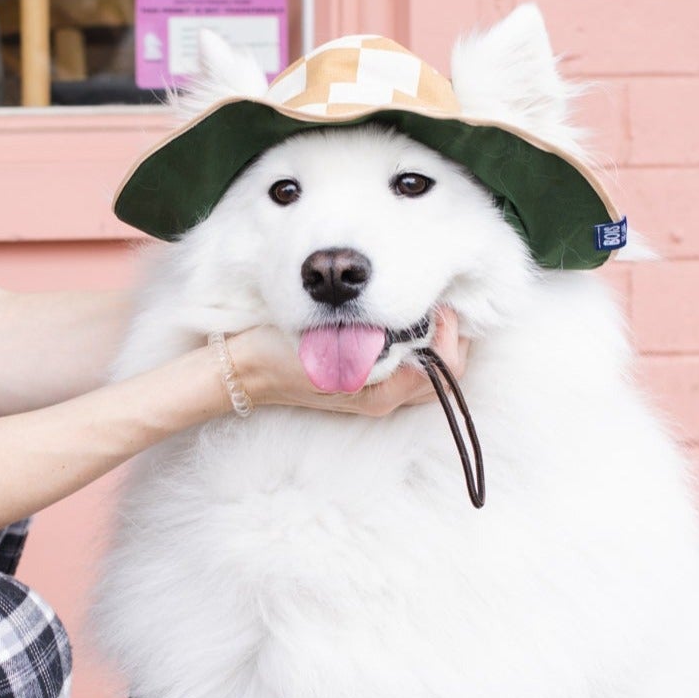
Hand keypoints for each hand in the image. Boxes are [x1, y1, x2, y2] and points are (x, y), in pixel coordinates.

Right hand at [226, 306, 466, 417]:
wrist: (245, 368)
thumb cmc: (280, 354)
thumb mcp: (328, 344)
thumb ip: (376, 341)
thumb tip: (422, 322)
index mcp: (382, 394)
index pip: (445, 368)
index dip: (451, 330)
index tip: (437, 299)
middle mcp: (387, 399)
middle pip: (447, 373)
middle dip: (452, 333)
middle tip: (438, 298)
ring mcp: (378, 392)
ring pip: (433, 369)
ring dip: (437, 336)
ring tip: (424, 303)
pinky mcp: (369, 380)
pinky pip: (412, 365)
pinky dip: (419, 339)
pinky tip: (404, 314)